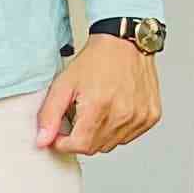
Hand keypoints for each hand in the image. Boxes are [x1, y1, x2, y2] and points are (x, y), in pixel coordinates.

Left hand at [36, 34, 160, 157]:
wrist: (124, 44)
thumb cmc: (95, 61)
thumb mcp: (63, 84)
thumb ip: (49, 116)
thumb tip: (43, 141)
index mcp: (99, 106)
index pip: (80, 146)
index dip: (64, 143)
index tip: (59, 135)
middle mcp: (123, 114)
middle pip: (95, 147)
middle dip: (80, 138)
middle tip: (77, 117)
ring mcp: (140, 117)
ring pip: (111, 144)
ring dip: (98, 135)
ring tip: (95, 111)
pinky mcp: (151, 116)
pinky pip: (128, 137)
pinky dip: (117, 130)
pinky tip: (112, 111)